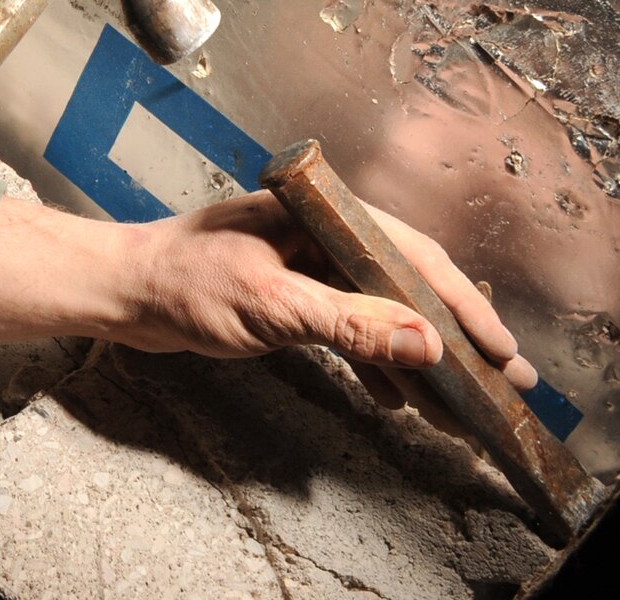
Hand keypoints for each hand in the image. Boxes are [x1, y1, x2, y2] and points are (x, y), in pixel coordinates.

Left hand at [124, 192, 536, 386]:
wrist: (121, 290)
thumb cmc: (180, 281)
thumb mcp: (272, 305)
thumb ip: (348, 323)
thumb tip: (424, 342)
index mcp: (322, 217)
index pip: (413, 257)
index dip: (462, 305)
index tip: (499, 347)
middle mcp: (319, 234)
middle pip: (404, 283)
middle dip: (451, 334)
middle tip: (500, 380)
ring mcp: (303, 262)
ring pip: (377, 309)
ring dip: (415, 356)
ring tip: (458, 403)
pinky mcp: (286, 292)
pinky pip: (346, 325)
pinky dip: (373, 360)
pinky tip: (397, 397)